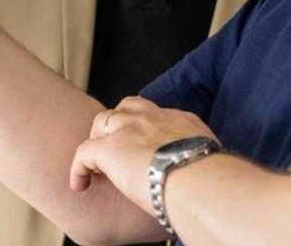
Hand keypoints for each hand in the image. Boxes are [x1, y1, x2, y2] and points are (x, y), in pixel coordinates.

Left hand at [70, 97, 218, 214]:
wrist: (199, 181)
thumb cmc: (211, 181)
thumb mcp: (212, 162)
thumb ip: (200, 163)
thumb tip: (203, 180)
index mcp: (181, 121)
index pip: (157, 115)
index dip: (146, 128)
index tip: (145, 145)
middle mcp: (153, 118)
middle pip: (127, 107)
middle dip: (119, 123)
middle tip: (117, 146)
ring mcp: (129, 129)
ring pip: (102, 121)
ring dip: (98, 140)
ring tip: (97, 165)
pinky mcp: (109, 148)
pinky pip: (83, 153)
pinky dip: (78, 169)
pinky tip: (80, 185)